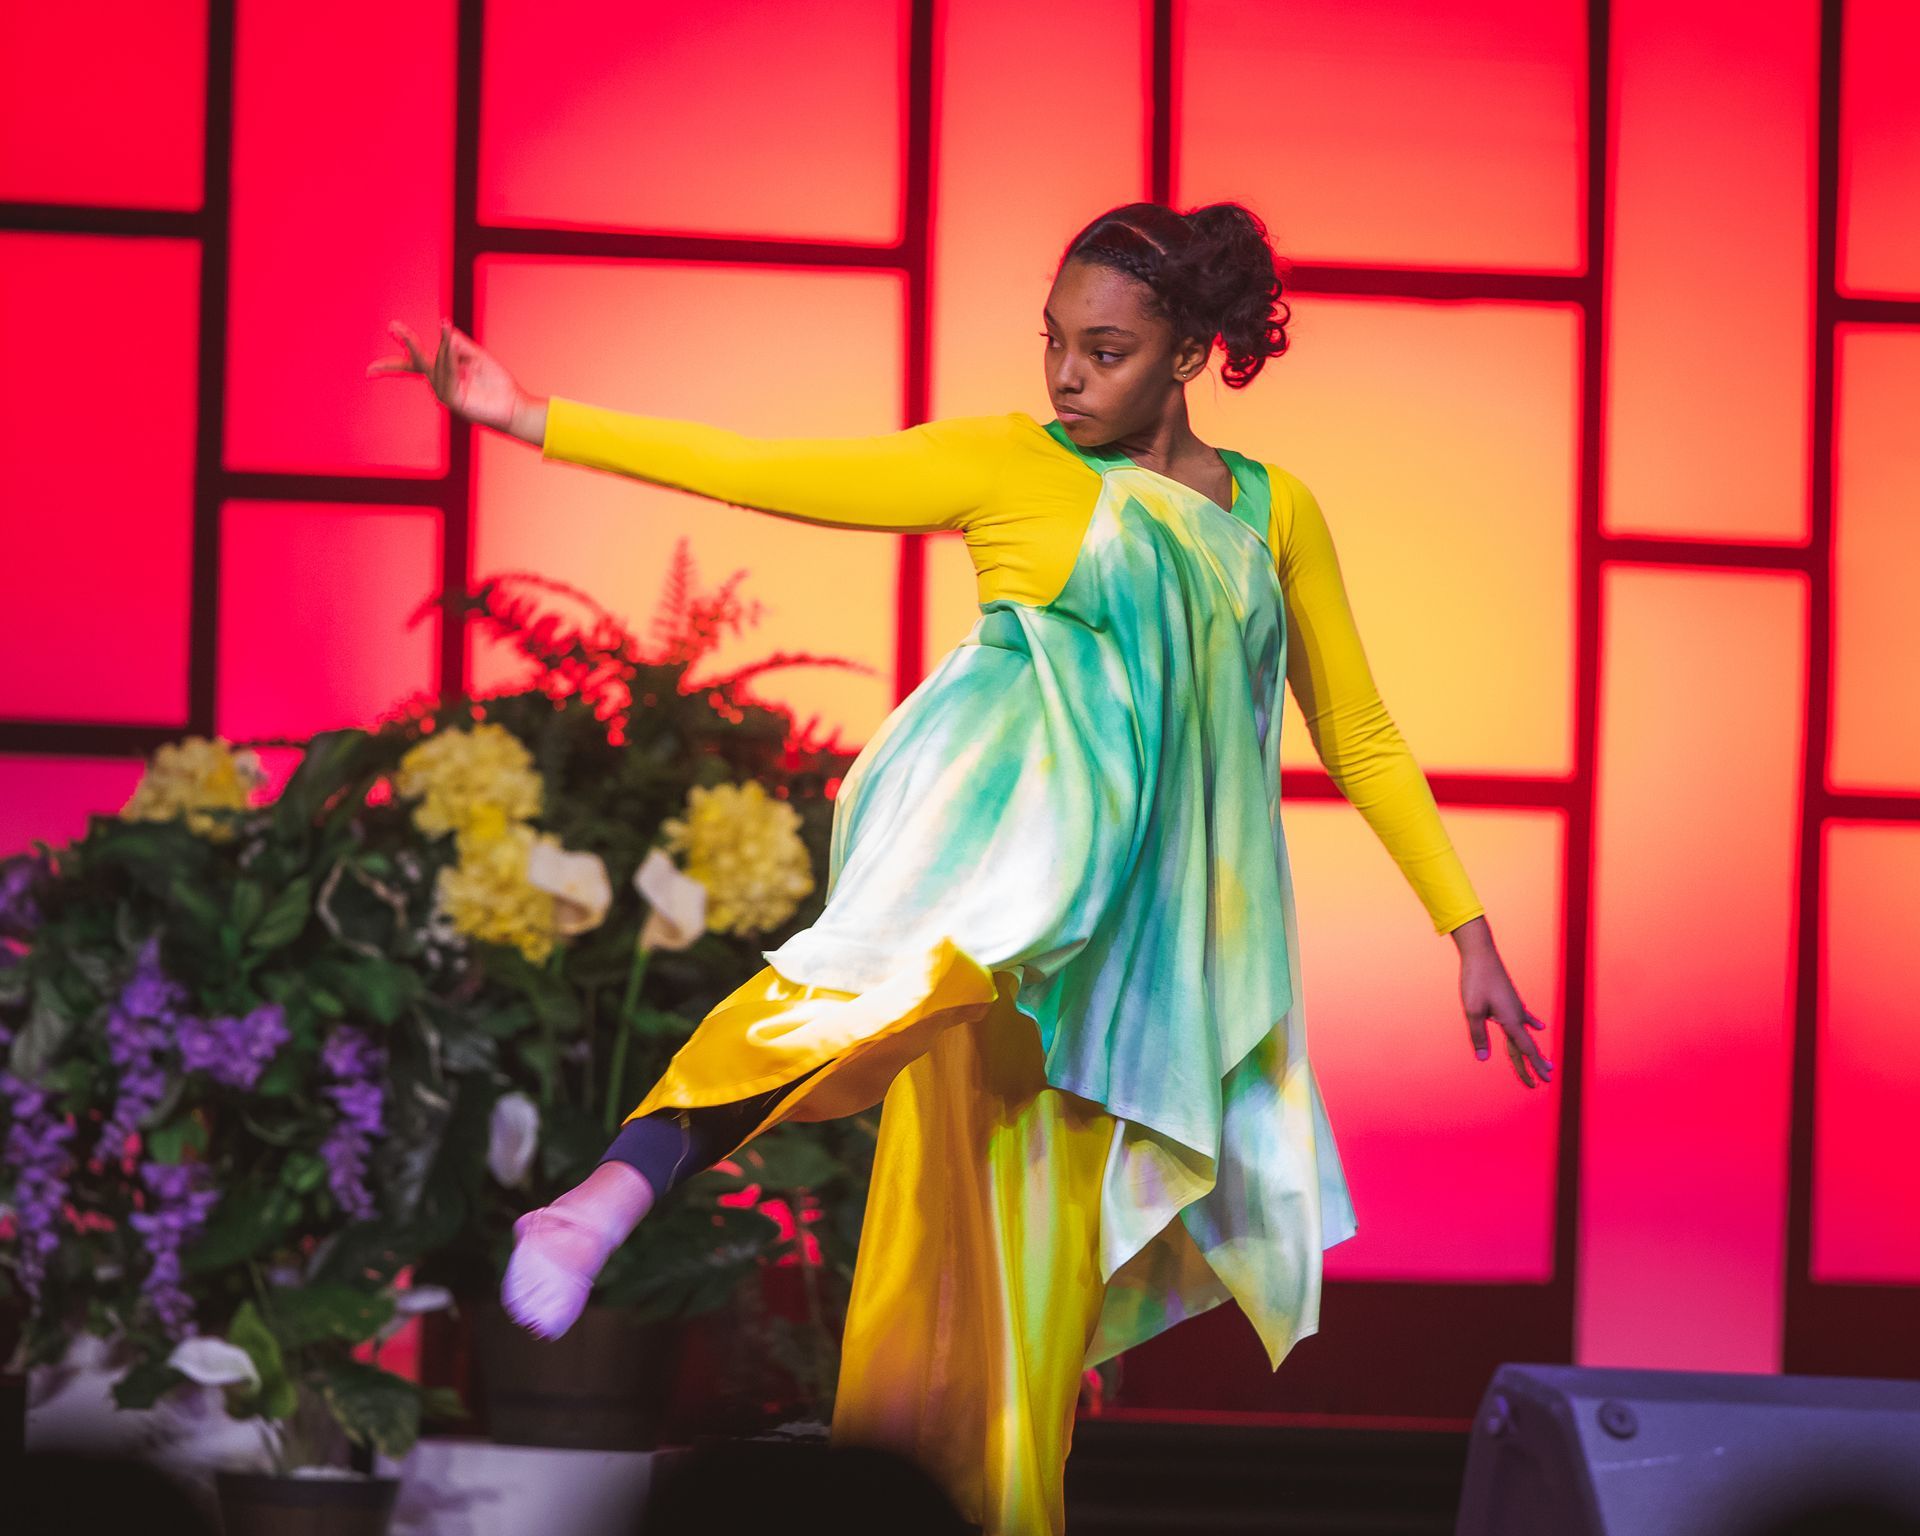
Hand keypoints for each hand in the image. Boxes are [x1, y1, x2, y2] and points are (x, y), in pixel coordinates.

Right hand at [366, 317, 525, 434]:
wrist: (512, 404)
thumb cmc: (495, 382)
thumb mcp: (476, 356)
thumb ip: (460, 343)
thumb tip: (446, 331)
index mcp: (443, 371)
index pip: (416, 360)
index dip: (403, 345)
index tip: (390, 328)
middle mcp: (439, 382)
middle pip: (417, 361)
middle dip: (407, 343)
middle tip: (392, 326)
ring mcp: (444, 393)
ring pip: (439, 362)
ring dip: (448, 349)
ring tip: (451, 332)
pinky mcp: (453, 400)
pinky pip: (449, 374)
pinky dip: (453, 361)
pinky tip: (455, 349)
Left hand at [1452, 918, 1553, 1087]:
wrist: (1481, 954)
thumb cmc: (1475, 980)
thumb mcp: (1472, 1010)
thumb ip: (1478, 1035)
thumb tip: (1483, 1058)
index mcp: (1510, 1020)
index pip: (1524, 1050)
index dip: (1533, 1067)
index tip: (1544, 1081)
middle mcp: (1516, 1014)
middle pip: (1525, 1045)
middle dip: (1533, 1064)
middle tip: (1544, 1081)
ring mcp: (1515, 1006)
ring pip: (1525, 1033)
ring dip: (1533, 1049)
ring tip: (1546, 1061)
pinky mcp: (1511, 998)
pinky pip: (1524, 1016)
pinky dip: (1531, 1023)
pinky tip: (1540, 1026)